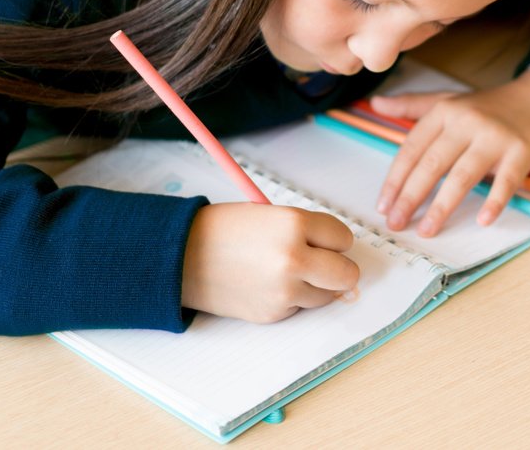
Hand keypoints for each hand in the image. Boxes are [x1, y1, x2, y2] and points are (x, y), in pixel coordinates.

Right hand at [180, 203, 359, 323]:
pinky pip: (300, 307)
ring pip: (327, 295)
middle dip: (340, 270)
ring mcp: (284, 290)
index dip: (334, 240)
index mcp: (294, 224)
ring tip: (286, 272)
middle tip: (326, 264)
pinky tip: (267, 285)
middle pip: (347, 274)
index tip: (325, 241)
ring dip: (316, 286)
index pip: (344, 237)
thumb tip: (339, 251)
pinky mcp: (273, 313)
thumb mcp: (270, 215)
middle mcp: (294, 258)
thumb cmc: (225, 231)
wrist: (181, 257)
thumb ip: (306, 230)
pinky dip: (292, 299)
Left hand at [369, 69, 529, 236]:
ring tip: (428, 230)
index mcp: (445, 111)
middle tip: (396, 223)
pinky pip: (505, 181)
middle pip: (432, 163)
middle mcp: (467, 121)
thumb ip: (412, 105)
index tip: (383, 206)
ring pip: (462, 175)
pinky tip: (483, 220)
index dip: (395, 179)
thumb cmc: (491, 107)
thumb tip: (375, 103)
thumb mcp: (450, 100)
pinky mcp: (521, 150)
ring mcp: (495, 136)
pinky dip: (494, 201)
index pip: (412, 148)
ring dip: (442, 206)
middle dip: (410, 197)